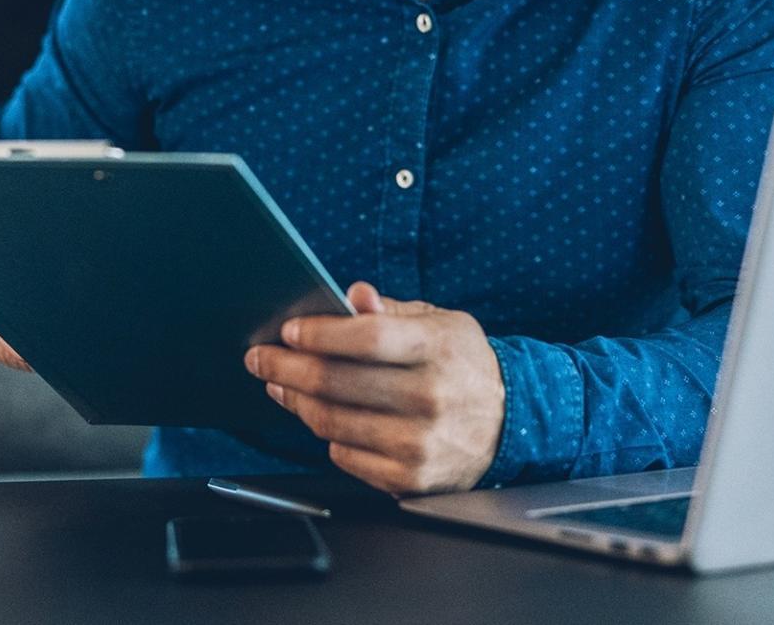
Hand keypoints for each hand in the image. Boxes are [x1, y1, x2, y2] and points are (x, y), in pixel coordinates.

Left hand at [244, 282, 503, 495]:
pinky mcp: (410, 478)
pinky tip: (321, 418)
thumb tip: (354, 295)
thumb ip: (392, 311)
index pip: (366, 338)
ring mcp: (419, 442)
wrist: (512, 425)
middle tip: (261, 358)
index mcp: (436, 349)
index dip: (319, 334)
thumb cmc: (463, 366)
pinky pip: (346, 457)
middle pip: (337, 382)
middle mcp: (429, 397)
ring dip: (296, 401)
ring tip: (281, 384)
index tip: (288, 331)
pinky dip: (326, 436)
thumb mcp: (441, 324)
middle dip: (286, 367)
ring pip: (332, 422)